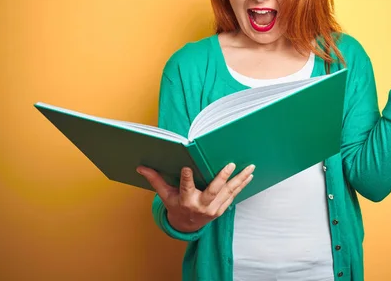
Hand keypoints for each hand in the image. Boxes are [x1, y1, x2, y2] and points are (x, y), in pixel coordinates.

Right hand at [136, 163, 254, 232]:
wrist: (186, 226)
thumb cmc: (175, 206)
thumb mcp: (165, 195)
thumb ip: (155, 180)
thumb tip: (140, 167)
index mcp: (185, 200)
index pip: (185, 187)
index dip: (187, 178)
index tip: (187, 168)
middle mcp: (200, 205)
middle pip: (213, 191)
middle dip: (222, 178)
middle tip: (230, 165)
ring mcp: (213, 209)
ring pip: (228, 192)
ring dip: (240, 179)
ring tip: (250, 168)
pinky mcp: (221, 210)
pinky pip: (233, 196)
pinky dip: (242, 185)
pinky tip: (249, 176)